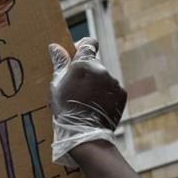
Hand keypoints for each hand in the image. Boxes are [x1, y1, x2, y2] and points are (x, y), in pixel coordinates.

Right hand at [48, 38, 127, 166]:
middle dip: (87, 72)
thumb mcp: (57, 86)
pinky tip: (96, 107)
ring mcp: (113, 82)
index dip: (83, 47)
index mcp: (84, 63)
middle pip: (95, 64)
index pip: (89, 43)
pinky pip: (112, 90)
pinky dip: (106, 96)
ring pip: (104, 78)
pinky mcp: (122, 94)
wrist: (85, 134)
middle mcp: (102, 69)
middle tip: (77, 89)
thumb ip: (59, 63)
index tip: (76, 57)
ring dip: (97, 85)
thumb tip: (55, 46)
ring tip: (86, 102)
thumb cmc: (66, 109)